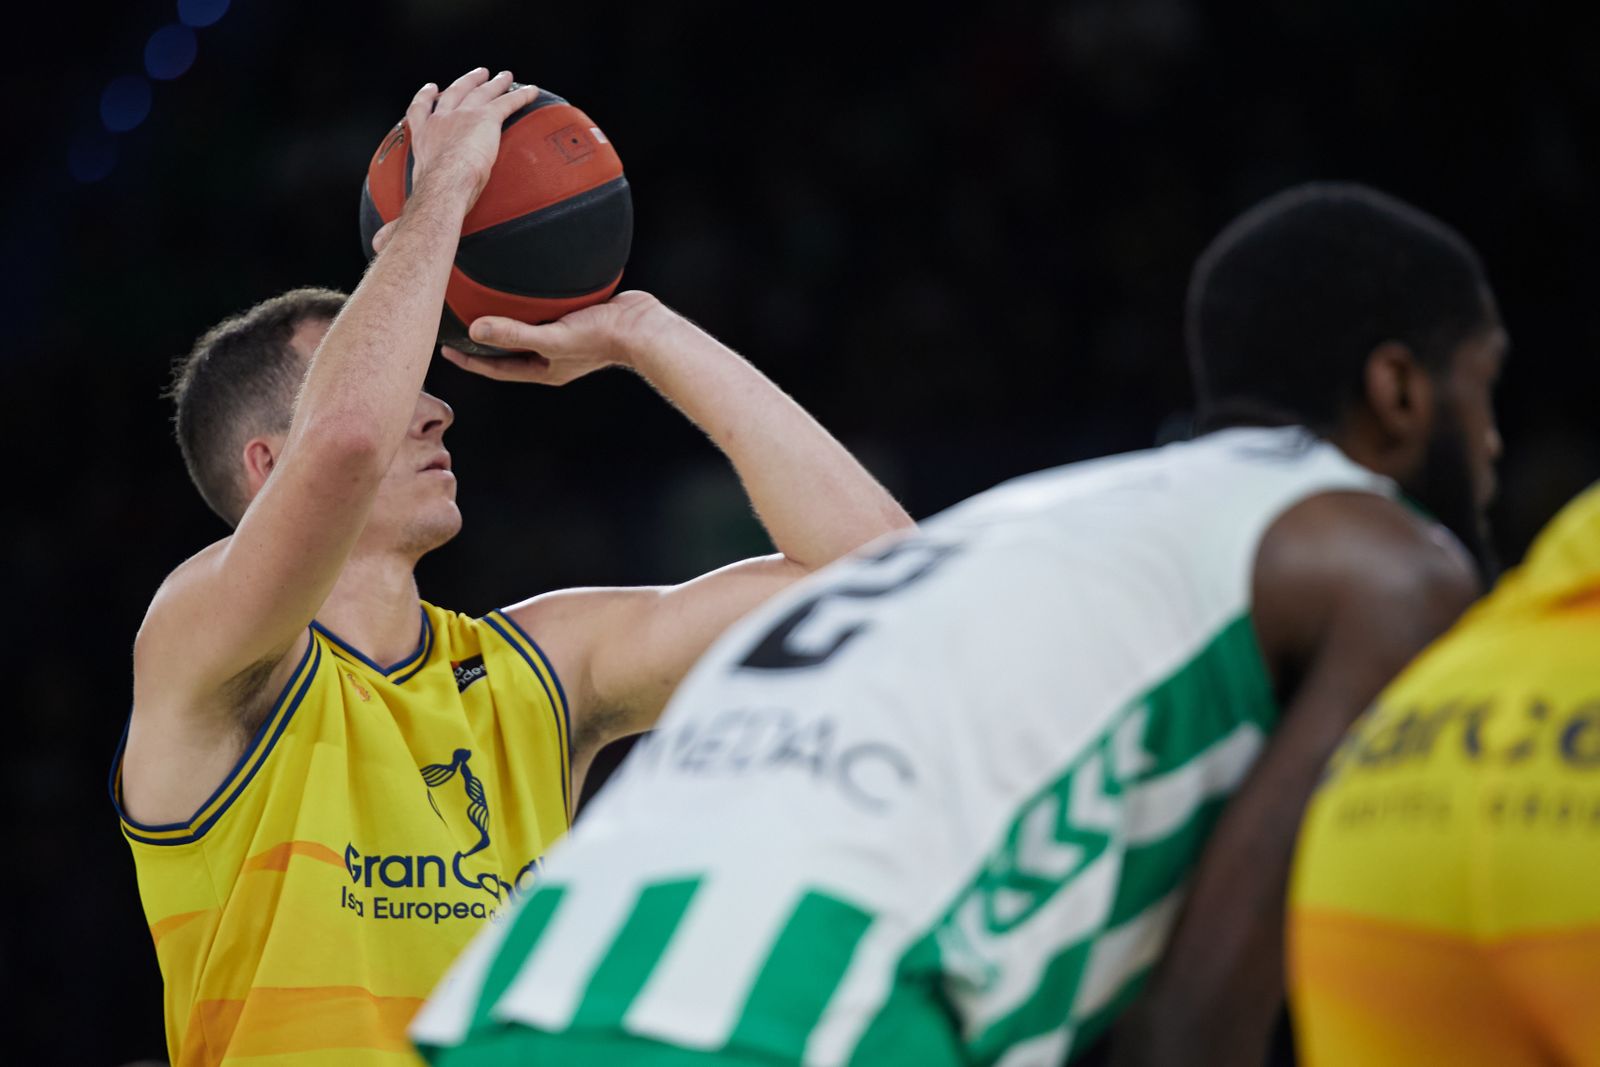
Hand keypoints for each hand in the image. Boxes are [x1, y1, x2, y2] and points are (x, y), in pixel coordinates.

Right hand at [404, 68, 537, 205]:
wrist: (443, 184)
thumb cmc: (434, 192)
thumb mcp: (426, 183)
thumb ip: (430, 181)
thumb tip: (433, 198)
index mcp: (424, 136)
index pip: (421, 110)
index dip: (426, 97)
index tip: (431, 89)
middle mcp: (440, 120)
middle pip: (455, 92)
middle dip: (468, 81)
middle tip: (478, 74)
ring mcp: (461, 116)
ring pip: (482, 92)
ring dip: (495, 83)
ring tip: (505, 77)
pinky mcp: (484, 118)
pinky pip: (507, 102)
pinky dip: (521, 96)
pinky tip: (531, 92)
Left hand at [439, 292, 670, 384]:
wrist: (645, 327)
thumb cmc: (603, 338)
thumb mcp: (553, 337)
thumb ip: (514, 334)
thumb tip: (474, 330)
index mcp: (544, 369)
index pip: (497, 369)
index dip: (470, 361)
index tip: (446, 350)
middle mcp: (552, 358)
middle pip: (509, 353)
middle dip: (483, 344)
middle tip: (458, 328)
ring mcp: (566, 340)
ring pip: (527, 333)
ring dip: (506, 323)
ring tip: (484, 307)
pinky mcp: (578, 320)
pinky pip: (545, 315)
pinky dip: (530, 307)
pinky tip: (524, 289)